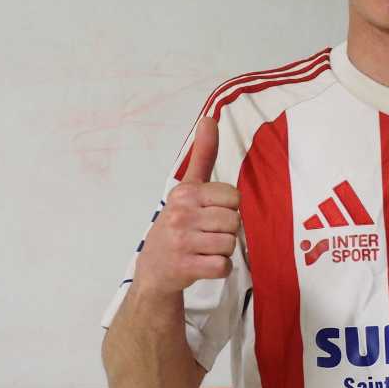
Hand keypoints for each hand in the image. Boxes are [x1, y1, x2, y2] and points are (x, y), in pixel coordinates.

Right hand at [135, 117, 241, 295]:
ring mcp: (180, 243)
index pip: (234, 197)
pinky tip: (202, 263)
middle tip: (206, 234)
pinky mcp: (184, 268)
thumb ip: (203, 154)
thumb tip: (209, 118)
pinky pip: (223, 266)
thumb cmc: (177, 224)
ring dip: (223, 250)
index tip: (210, 213)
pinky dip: (219, 268)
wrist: (154, 269)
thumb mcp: (187, 188)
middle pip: (234, 222)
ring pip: (230, 244)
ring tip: (203, 248)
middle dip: (226, 230)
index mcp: (185, 193)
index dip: (228, 208)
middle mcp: (180, 215)